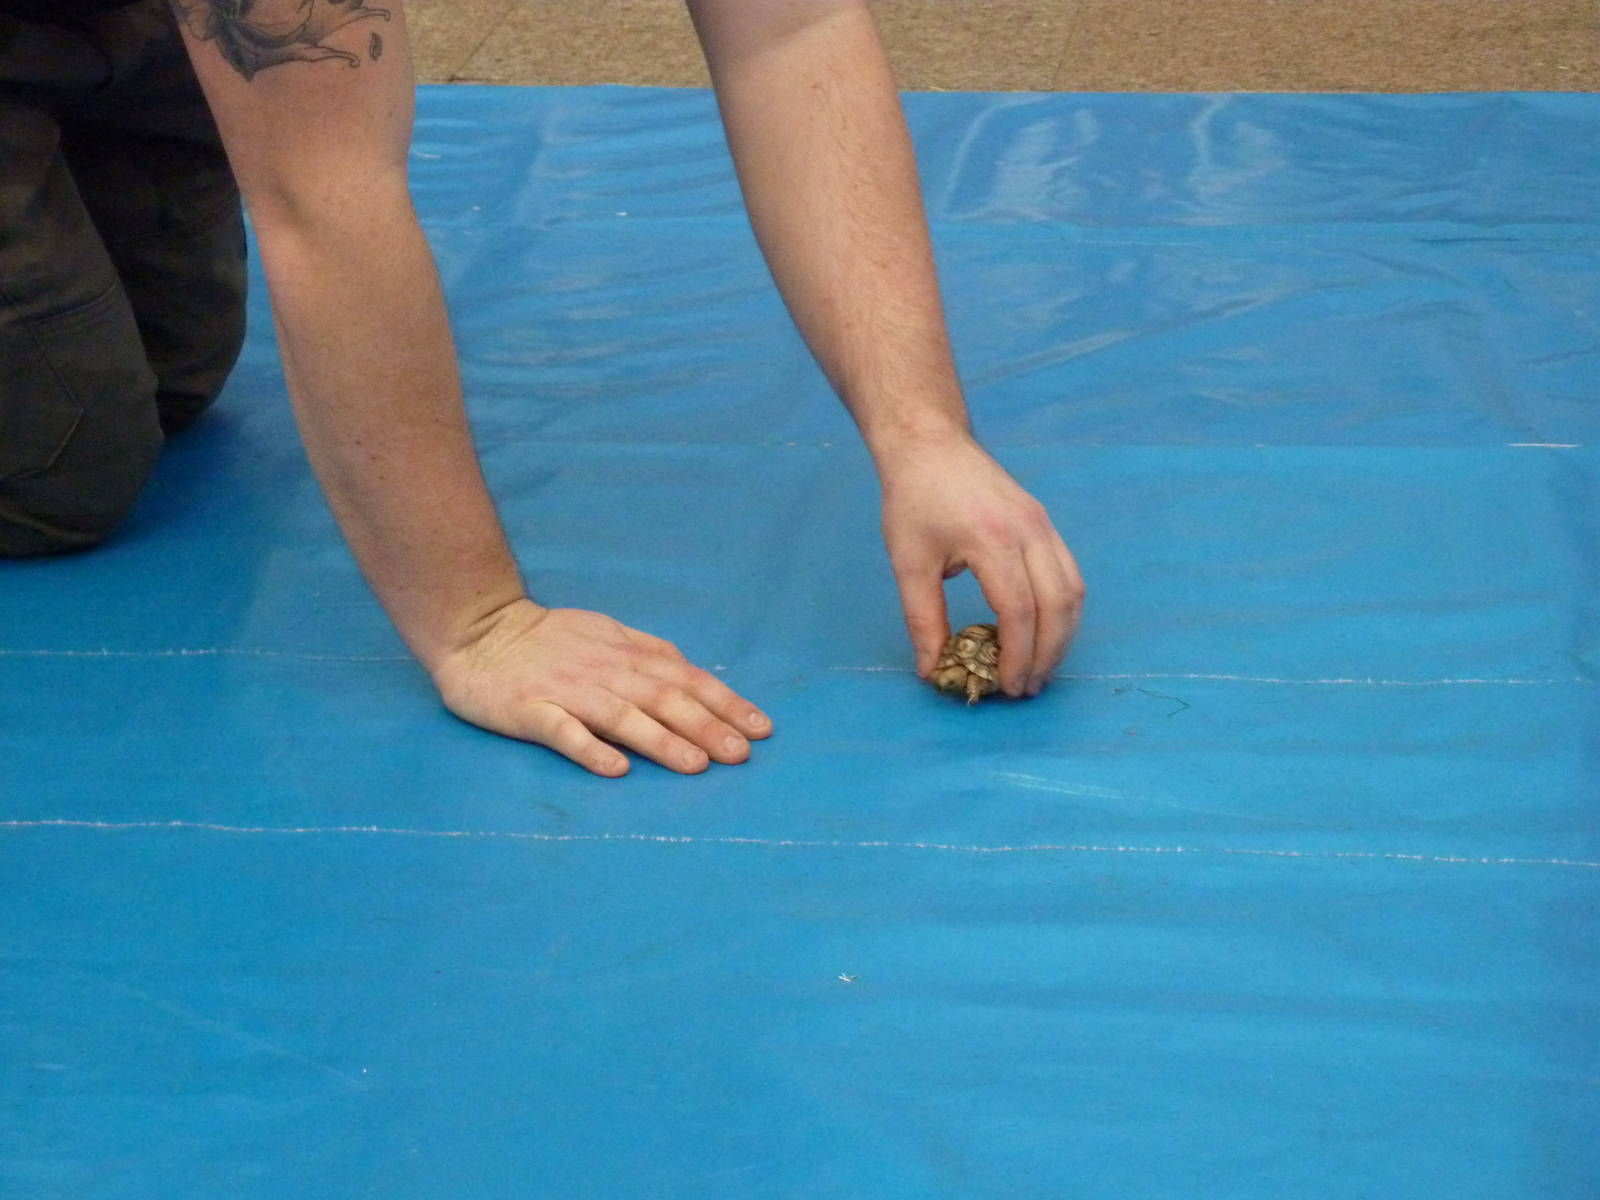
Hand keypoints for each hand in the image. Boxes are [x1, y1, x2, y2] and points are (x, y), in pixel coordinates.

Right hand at [431, 599, 771, 776]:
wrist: (479, 630)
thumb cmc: (550, 640)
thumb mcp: (609, 635)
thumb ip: (650, 655)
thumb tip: (696, 676)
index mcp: (627, 654)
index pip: (686, 679)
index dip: (725, 702)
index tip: (761, 729)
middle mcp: (605, 671)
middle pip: (663, 698)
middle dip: (706, 726)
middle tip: (741, 755)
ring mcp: (567, 691)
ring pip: (622, 716)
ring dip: (661, 741)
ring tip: (696, 765)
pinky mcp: (530, 710)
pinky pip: (563, 731)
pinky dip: (590, 749)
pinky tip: (615, 769)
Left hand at [877, 433, 1085, 696]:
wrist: (930, 445)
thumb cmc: (914, 500)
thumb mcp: (909, 563)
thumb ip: (923, 620)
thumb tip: (933, 671)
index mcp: (992, 539)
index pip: (1019, 610)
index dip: (1018, 655)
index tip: (1005, 686)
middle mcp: (1029, 530)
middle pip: (1057, 605)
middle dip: (1047, 654)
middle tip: (1027, 688)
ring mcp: (1043, 524)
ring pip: (1072, 590)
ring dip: (1062, 635)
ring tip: (1040, 667)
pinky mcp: (1046, 523)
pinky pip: (1069, 573)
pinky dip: (1063, 609)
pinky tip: (1044, 631)